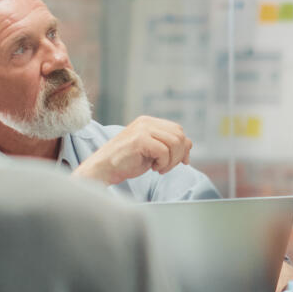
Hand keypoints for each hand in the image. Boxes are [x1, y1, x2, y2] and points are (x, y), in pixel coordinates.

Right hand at [72, 116, 191, 186]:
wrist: (103, 169)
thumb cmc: (126, 162)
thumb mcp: (151, 151)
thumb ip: (168, 145)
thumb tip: (189, 146)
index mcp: (149, 122)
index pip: (178, 130)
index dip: (183, 147)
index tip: (179, 162)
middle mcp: (146, 122)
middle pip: (179, 135)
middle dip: (178, 155)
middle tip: (166, 167)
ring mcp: (142, 129)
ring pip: (175, 142)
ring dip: (171, 160)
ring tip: (159, 168)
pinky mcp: (139, 139)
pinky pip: (164, 151)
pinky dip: (163, 163)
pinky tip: (153, 168)